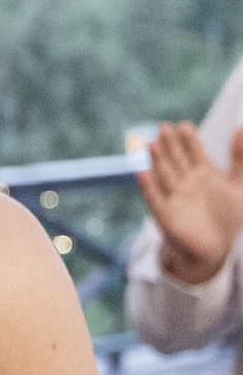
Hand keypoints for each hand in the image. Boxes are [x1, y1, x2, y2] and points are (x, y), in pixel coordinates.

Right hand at [136, 122, 242, 283]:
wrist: (215, 248)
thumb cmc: (227, 216)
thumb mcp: (239, 186)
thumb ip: (240, 159)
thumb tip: (240, 129)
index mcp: (202, 173)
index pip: (193, 152)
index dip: (189, 140)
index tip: (185, 126)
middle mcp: (184, 182)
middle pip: (175, 159)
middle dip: (169, 144)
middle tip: (163, 127)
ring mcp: (173, 197)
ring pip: (163, 175)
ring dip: (156, 160)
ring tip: (151, 144)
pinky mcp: (164, 214)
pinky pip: (154, 198)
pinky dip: (147, 187)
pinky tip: (142, 173)